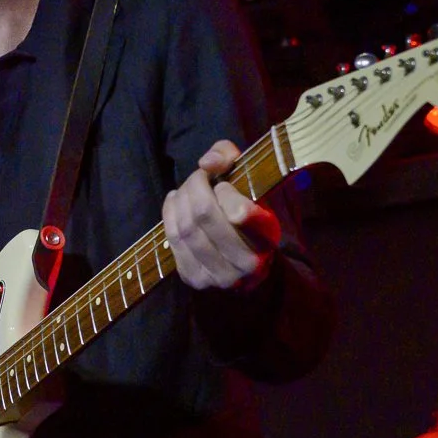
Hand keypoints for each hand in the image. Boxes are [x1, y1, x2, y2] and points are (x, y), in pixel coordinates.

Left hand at [162, 140, 279, 291]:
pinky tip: (176, 202)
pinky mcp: (196, 280)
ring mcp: (221, 276)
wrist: (244, 261)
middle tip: (197, 177)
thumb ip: (229, 157)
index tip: (223, 184)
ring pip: (186, 228)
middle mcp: (248, 263)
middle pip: (204, 214)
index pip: (242, 214)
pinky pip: (174, 240)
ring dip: (180, 200)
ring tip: (185, 189)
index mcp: (268, 237)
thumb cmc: (247, 212)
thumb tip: (206, 163)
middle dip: (195, 187)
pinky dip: (170, 214)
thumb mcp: (248, 181)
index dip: (225, 191)